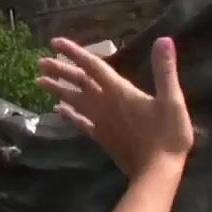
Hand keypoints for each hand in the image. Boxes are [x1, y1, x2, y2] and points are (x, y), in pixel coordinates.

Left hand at [37, 36, 193, 176]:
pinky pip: (79, 122)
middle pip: (78, 83)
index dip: (75, 53)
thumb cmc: (167, 135)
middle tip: (40, 62)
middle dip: (60, 70)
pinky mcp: (101, 137)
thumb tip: (163, 40)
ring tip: (40, 81)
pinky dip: (68, 114)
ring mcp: (100, 122)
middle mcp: (104, 104)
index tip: (55, 43)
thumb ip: (165, 70)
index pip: (93, 66)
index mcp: (120, 92)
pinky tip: (58, 110)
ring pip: (73, 101)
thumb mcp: (172, 100)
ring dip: (57, 89)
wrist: (156, 172)